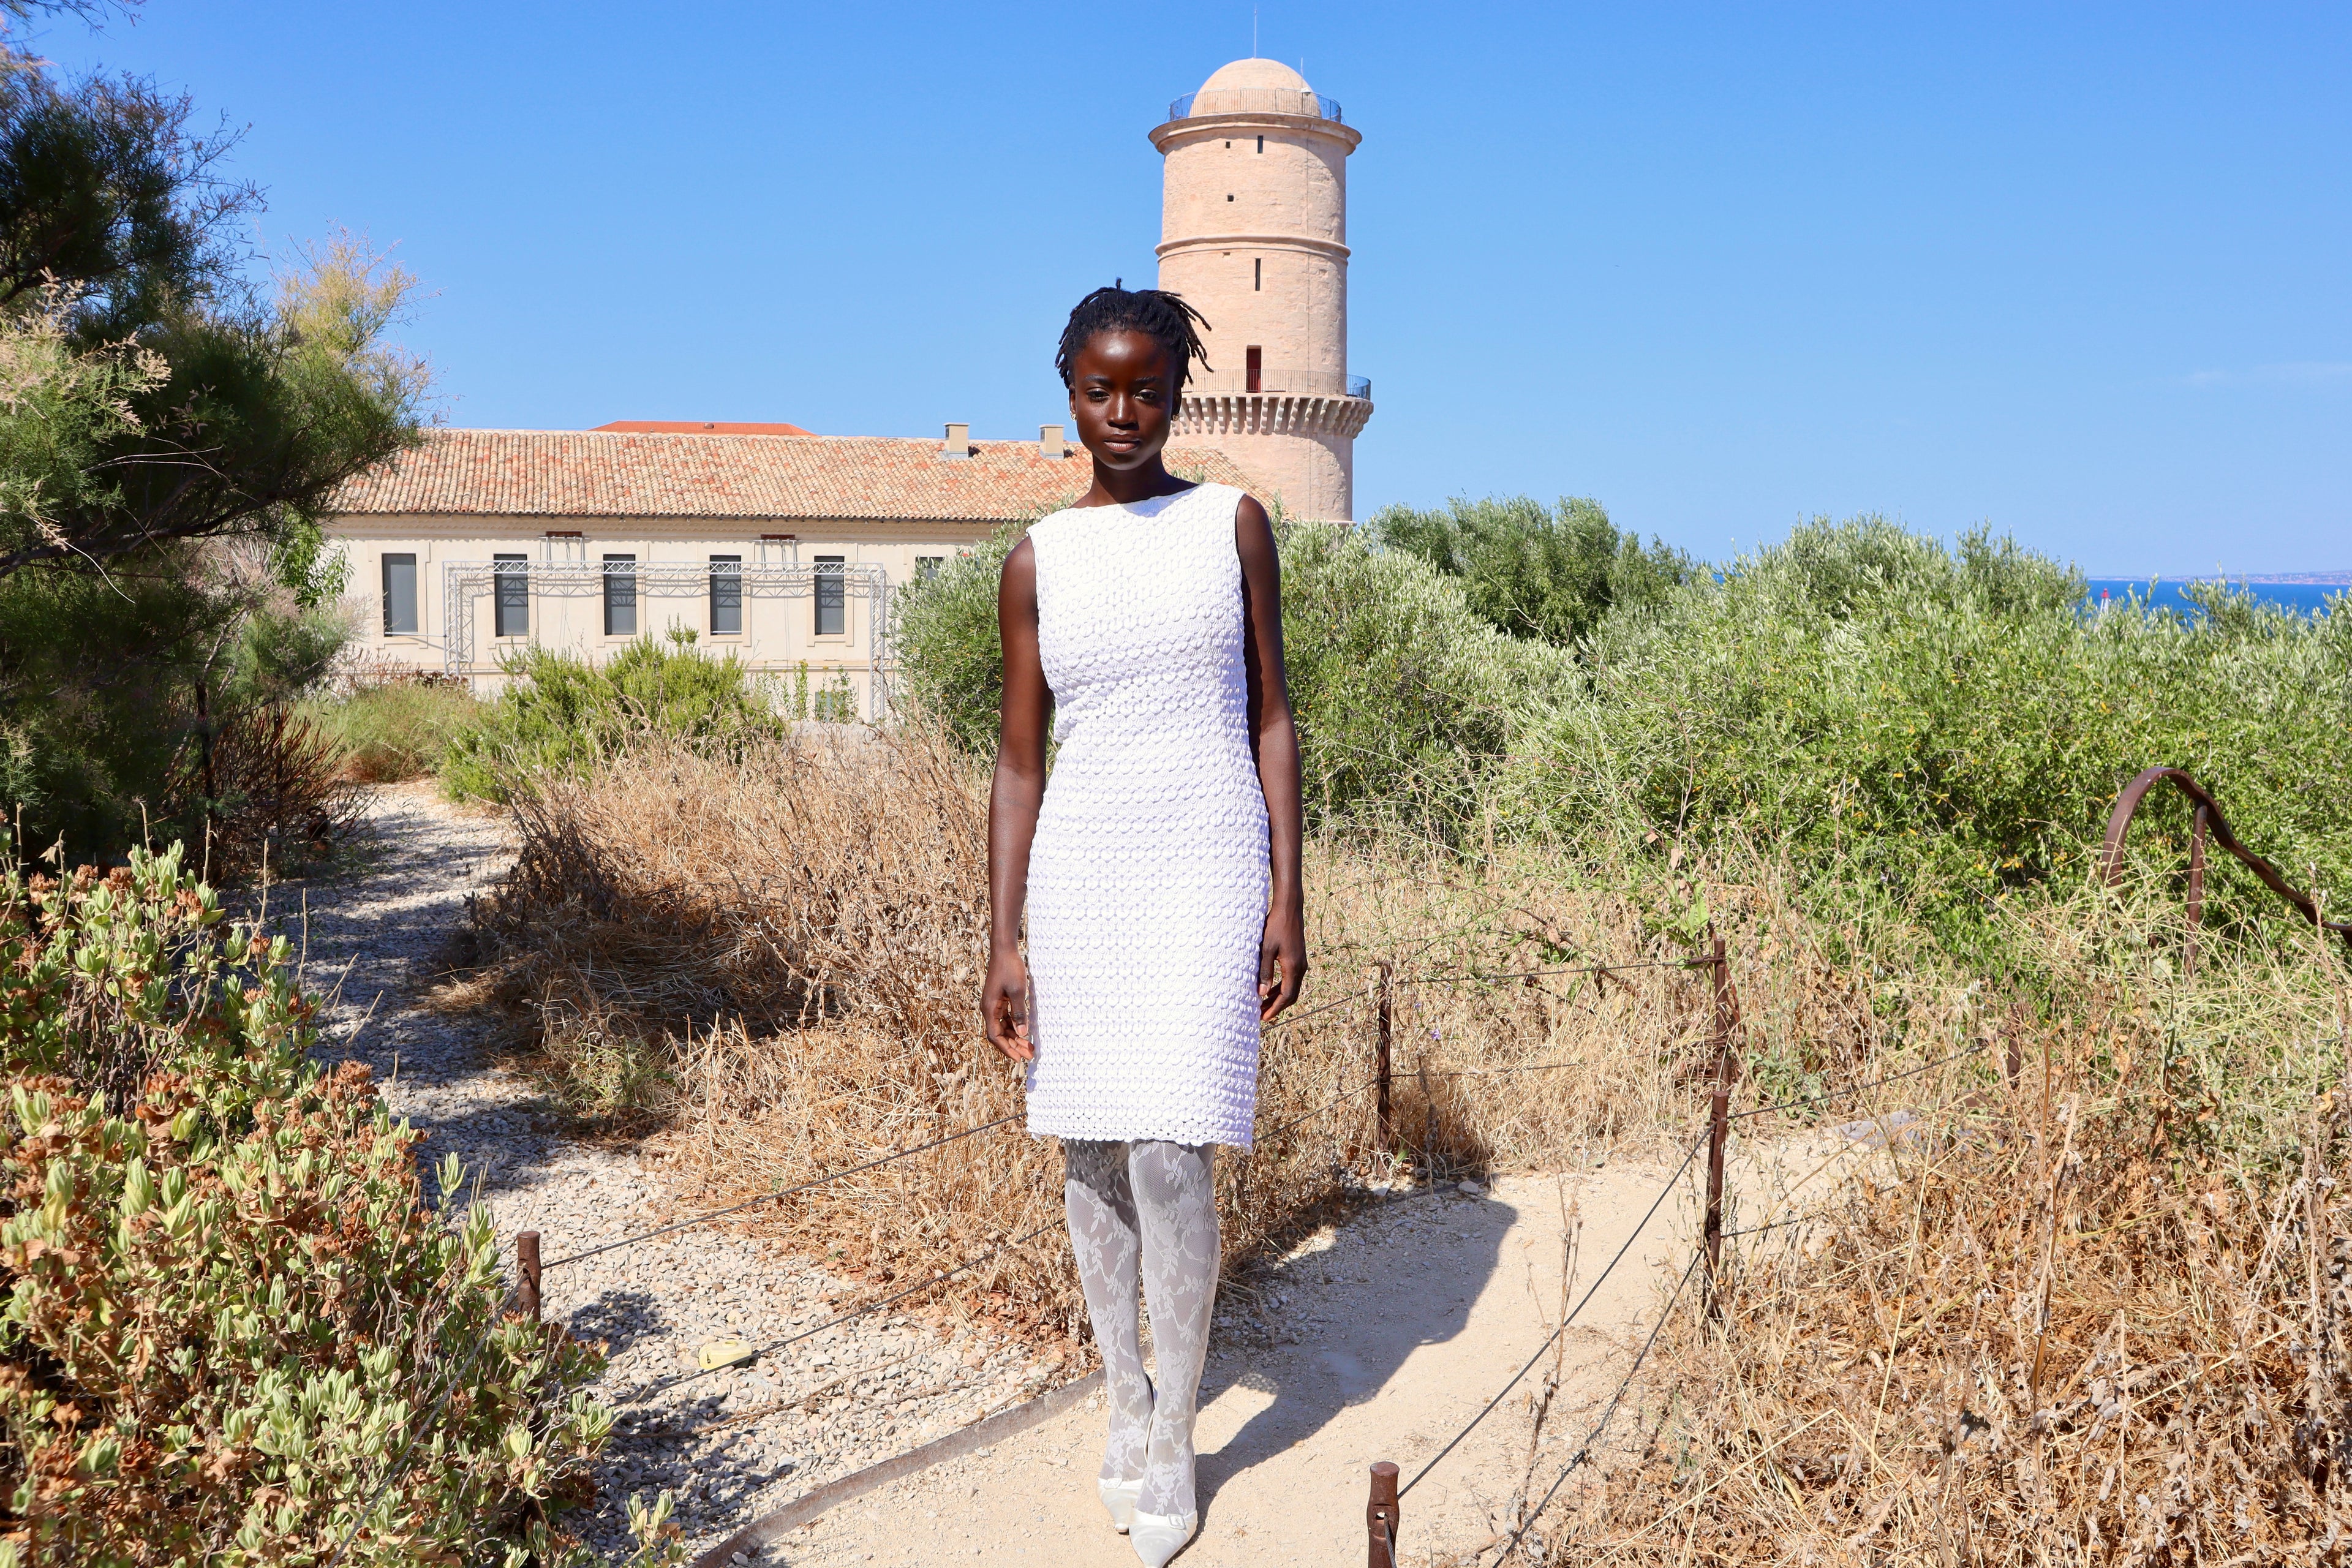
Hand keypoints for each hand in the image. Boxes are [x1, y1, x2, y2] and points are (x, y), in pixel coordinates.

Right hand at [981, 949, 1033, 1061]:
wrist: (1004, 949)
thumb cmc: (1010, 968)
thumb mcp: (1017, 991)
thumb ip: (1019, 1014)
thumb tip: (1022, 1034)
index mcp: (989, 1009)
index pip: (995, 1036)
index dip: (1006, 1049)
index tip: (1018, 1059)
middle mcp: (989, 1009)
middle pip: (999, 1034)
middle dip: (1014, 1046)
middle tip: (1029, 1055)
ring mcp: (994, 1004)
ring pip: (1003, 1027)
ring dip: (1015, 1037)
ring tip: (1029, 1047)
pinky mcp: (1000, 1000)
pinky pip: (1006, 1018)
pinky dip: (1015, 1027)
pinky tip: (1025, 1032)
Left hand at [1258, 903, 1306, 1021]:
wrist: (1289, 909)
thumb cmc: (1275, 926)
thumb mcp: (1266, 949)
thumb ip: (1265, 971)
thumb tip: (1262, 993)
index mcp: (1293, 967)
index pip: (1286, 996)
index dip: (1275, 1009)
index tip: (1264, 1018)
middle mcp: (1300, 968)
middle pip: (1291, 995)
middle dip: (1276, 1007)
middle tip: (1261, 1015)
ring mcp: (1301, 963)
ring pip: (1292, 988)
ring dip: (1278, 998)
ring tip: (1263, 1005)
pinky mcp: (1298, 958)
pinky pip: (1291, 979)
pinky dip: (1281, 988)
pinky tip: (1270, 989)